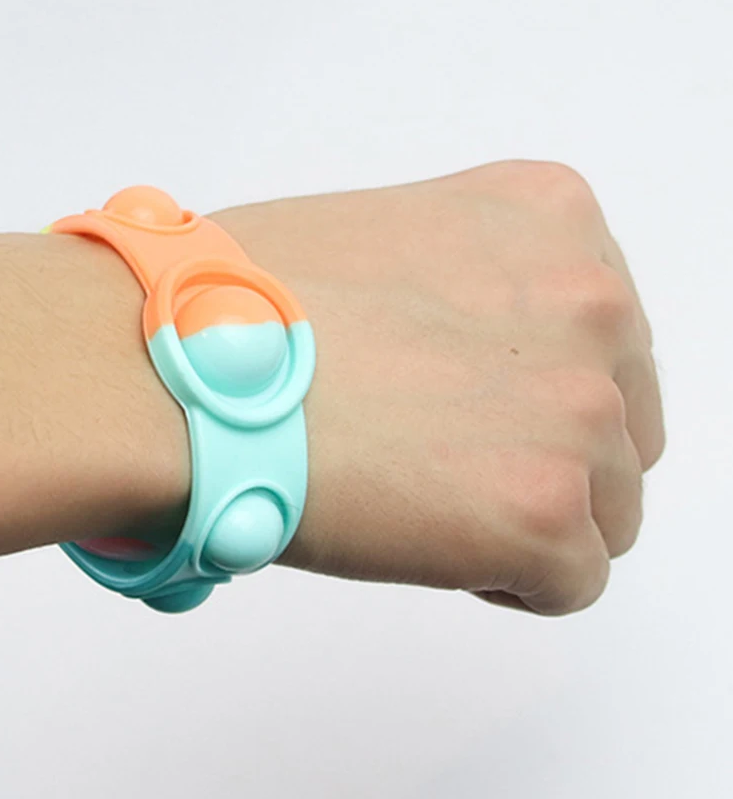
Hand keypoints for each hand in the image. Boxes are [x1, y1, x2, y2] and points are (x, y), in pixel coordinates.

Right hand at [215, 161, 664, 613]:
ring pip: (608, 509)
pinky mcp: (542, 512)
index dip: (528, 385)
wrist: (177, 362)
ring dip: (525, 519)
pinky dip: (508, 580)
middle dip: (541, 453)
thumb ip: (464, 288)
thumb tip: (463, 358)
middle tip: (438, 465)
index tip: (463, 407)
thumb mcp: (388, 242)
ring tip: (419, 504)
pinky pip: (573, 581)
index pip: (602, 334)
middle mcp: (591, 303)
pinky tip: (426, 545)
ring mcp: (575, 410)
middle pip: (621, 423)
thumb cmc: (239, 300)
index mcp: (550, 217)